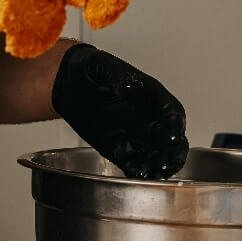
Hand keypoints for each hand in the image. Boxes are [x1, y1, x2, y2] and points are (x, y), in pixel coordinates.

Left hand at [52, 44, 188, 178]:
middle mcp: (147, 118)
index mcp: (149, 95)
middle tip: (165, 160)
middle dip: (173, 152)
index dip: (174, 124)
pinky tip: (140, 175)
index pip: (171, 111)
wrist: (67, 83)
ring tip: (156, 172)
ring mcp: (135, 135)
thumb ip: (118, 76)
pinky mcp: (119, 150)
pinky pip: (135, 165)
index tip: (171, 134)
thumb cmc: (88, 69)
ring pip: (157, 155)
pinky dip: (140, 173)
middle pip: (171, 139)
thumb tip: (129, 88)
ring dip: (160, 165)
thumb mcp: (102, 65)